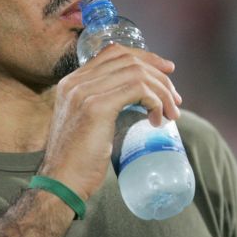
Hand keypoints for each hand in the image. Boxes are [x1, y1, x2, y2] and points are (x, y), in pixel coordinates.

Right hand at [38, 43, 181, 200]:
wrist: (60, 183)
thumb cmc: (78, 160)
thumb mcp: (88, 122)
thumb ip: (103, 102)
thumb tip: (140, 97)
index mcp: (72, 81)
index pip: (114, 52)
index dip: (146, 57)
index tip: (167, 71)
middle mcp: (76, 81)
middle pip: (129, 60)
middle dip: (159, 76)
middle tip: (175, 99)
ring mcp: (84, 92)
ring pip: (137, 74)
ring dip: (161, 91)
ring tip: (171, 113)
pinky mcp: (96, 107)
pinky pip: (137, 89)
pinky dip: (155, 101)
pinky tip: (157, 119)